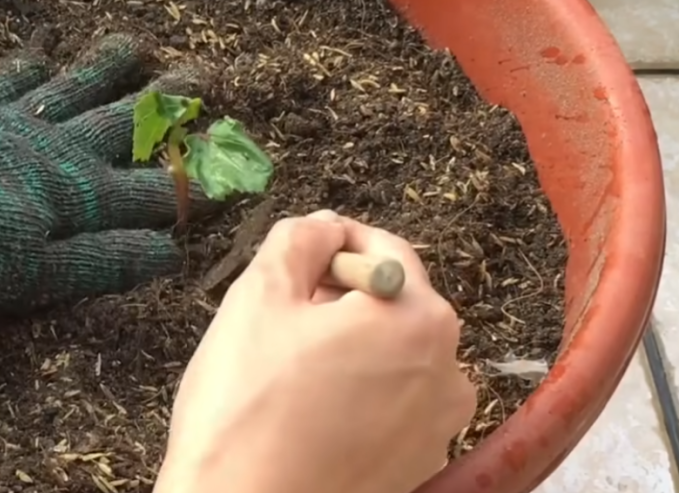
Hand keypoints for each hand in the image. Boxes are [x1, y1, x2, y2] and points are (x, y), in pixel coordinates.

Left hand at [0, 33, 217, 327]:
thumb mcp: (43, 278)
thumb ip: (107, 259)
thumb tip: (166, 250)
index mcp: (80, 198)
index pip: (151, 192)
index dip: (188, 189)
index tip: (222, 182)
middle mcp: (58, 152)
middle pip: (123, 123)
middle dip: (165, 106)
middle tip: (201, 81)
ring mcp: (17, 125)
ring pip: (76, 89)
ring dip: (109, 68)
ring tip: (137, 47)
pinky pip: (13, 78)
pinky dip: (33, 62)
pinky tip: (46, 48)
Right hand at [155, 210, 475, 492]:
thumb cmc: (245, 407)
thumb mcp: (258, 296)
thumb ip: (298, 240)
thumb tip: (325, 226)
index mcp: (419, 318)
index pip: (383, 251)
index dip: (331, 243)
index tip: (292, 257)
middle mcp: (448, 371)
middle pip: (391, 305)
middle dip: (336, 300)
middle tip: (279, 319)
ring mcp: (437, 427)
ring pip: (389, 357)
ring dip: (346, 348)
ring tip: (287, 372)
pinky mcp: (416, 467)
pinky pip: (389, 407)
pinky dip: (354, 397)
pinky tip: (304, 414)